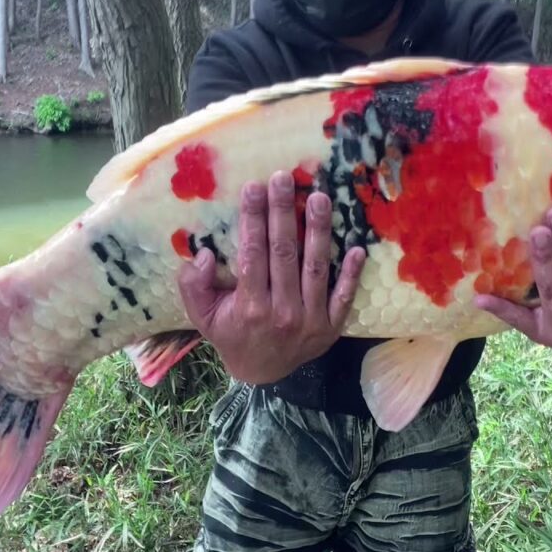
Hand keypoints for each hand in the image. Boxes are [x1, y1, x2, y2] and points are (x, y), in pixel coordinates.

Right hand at [177, 171, 366, 384]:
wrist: (261, 372)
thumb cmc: (231, 333)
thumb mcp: (202, 315)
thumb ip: (193, 285)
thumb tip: (203, 255)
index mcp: (250, 307)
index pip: (253, 253)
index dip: (253, 218)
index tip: (253, 187)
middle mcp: (283, 312)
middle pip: (285, 253)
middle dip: (283, 212)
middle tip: (284, 179)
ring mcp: (311, 319)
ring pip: (316, 267)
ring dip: (318, 230)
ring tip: (319, 198)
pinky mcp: (332, 326)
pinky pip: (344, 296)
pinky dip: (352, 274)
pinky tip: (357, 248)